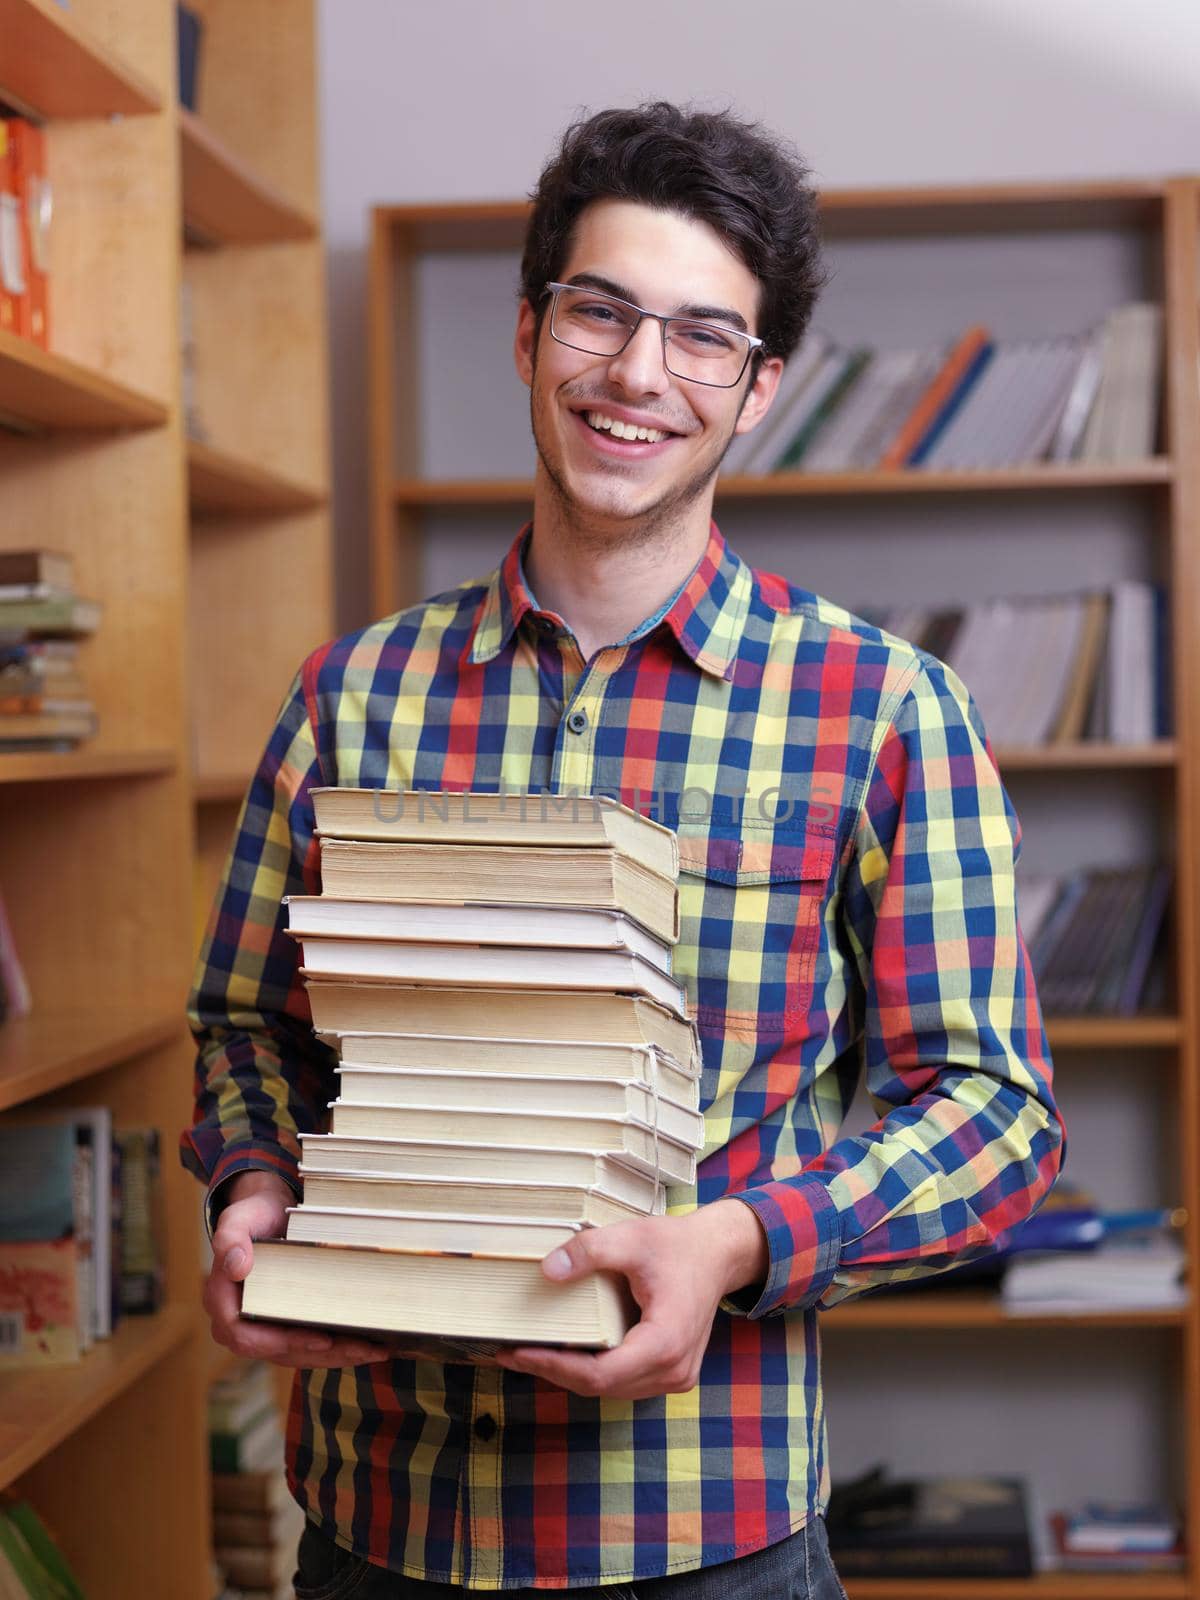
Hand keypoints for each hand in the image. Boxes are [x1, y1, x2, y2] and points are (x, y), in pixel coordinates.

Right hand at [203, 1169, 391, 1367]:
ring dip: (336, 1356)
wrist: (267, 1211)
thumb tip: (236, 1268)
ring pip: (297, 1354)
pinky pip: (306, 1345)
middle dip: (323, 1354)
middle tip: (364, 1348)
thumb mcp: (240, 1217)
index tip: (321, 1339)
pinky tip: (367, 1344)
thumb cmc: (255, 1213)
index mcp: (222, 1299)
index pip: (245, 1336)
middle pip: (279, 1351)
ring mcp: (261, 1327)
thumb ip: (231, 1238)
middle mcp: (238, 1321)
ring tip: (374, 1350)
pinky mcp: (282, 1326)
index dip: (281, 1343)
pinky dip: (336, 1348)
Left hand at [495, 1199, 767, 1399]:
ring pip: (611, 1389)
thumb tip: (547, 1271)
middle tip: (511, 1353)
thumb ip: (590, 1251)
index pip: (599, 1374)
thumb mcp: (633, 1238)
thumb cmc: (678, 1246)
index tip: (517, 1352)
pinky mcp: (672, 1373)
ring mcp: (675, 1377)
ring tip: (530, 1353)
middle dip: (553, 1372)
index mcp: (664, 1343)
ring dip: (570, 1374)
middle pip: (601, 1386)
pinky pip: (624, 1381)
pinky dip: (592, 1370)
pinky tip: (565, 1352)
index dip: (554, 1367)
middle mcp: (673, 1371)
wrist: (719, 1254)